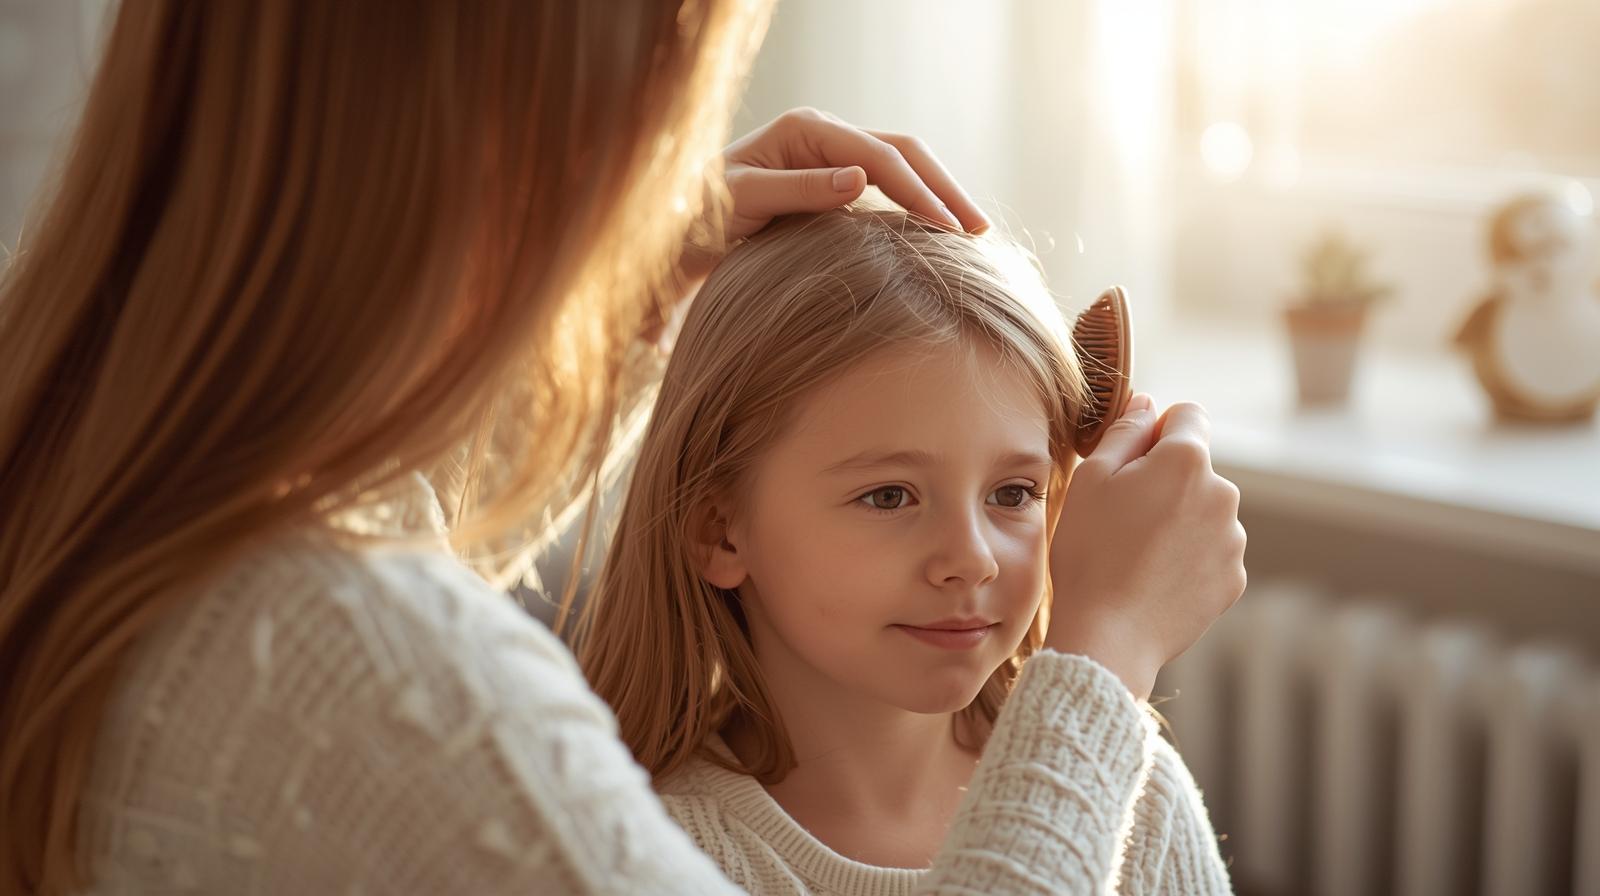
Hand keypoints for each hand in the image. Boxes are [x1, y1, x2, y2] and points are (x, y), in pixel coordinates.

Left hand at [678, 107, 991, 283]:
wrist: (673, 229)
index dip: (920, 193)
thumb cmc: (696, 215)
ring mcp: (831, 157)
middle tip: (980, 231)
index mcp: (807, 130)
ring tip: (972, 234)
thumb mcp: (742, 201)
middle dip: (945, 188)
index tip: (949, 231)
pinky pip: (887, 187)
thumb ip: (798, 190)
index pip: (881, 157)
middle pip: (904, 152)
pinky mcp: (832, 181)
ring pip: (903, 167)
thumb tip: (859, 181)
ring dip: (938, 195)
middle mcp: (825, 135)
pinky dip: (917, 207)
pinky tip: (937, 235)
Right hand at [1044, 393, 1247, 700]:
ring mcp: (1233, 539)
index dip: (1155, 432)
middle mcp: (1224, 493)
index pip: (1187, 415)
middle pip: (1194, 468)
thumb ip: (1124, 432)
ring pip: (1203, 511)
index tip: (1130, 464)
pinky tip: (1153, 579)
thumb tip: (1147, 404)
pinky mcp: (1233, 579)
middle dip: (1165, 481)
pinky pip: (1209, 552)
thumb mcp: (1090, 480)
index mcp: (1187, 460)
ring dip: (1178, 521)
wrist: (1109, 636)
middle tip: (1121, 519)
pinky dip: (1187, 558)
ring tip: (1135, 556)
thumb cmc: (1090, 554)